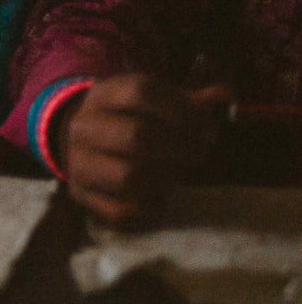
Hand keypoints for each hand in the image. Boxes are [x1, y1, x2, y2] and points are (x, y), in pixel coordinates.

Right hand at [55, 73, 225, 225]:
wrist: (81, 144)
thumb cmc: (130, 121)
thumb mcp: (152, 103)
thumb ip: (189, 101)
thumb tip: (225, 96)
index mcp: (103, 95)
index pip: (142, 92)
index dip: (182, 110)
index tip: (206, 127)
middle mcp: (83, 126)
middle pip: (137, 135)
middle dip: (181, 148)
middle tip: (199, 154)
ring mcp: (78, 161)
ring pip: (129, 176)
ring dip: (165, 178)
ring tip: (176, 174)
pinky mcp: (80, 194)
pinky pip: (122, 211)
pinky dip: (150, 209)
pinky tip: (160, 198)